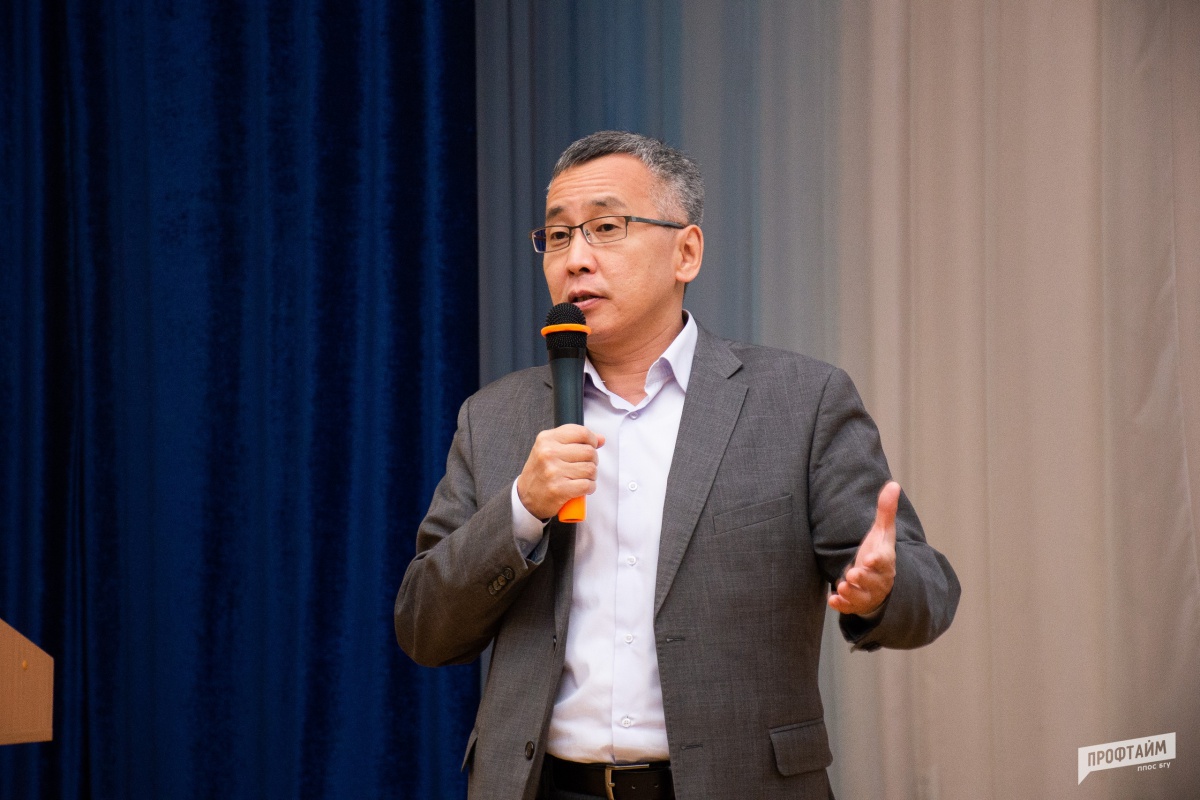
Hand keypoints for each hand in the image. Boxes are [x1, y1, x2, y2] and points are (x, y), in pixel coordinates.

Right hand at [515, 425, 604, 520]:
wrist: (525, 496)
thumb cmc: (541, 472)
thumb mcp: (551, 449)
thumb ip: (575, 440)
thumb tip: (600, 438)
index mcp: (547, 439)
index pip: (581, 432)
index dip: (592, 440)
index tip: (591, 446)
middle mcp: (548, 453)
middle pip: (589, 452)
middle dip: (592, 461)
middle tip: (585, 466)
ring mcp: (553, 471)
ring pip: (590, 469)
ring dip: (591, 476)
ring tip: (582, 478)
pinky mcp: (558, 489)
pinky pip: (587, 485)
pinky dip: (589, 488)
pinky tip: (582, 488)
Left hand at [827, 481, 898, 615]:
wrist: (877, 580)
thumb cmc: (878, 553)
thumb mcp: (882, 533)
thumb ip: (885, 511)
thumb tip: (893, 484)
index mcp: (885, 561)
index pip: (885, 561)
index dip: (878, 561)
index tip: (871, 558)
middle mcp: (879, 580)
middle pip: (874, 582)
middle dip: (864, 579)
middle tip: (852, 574)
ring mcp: (868, 593)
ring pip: (863, 597)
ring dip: (852, 593)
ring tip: (841, 585)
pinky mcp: (856, 604)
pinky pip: (850, 608)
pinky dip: (842, 606)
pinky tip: (832, 600)